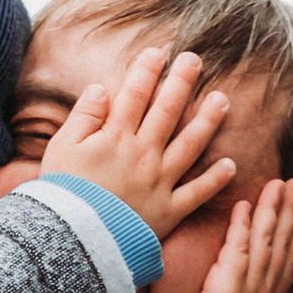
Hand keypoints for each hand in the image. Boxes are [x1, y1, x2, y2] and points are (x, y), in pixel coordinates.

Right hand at [40, 42, 234, 242]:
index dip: (147, 71)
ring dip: (207, 121)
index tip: (158, 52)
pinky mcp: (168, 211)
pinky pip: (197, 193)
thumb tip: (103, 88)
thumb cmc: (62, 194)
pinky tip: (230, 164)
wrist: (74, 241)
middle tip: (195, 60)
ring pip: (190, 145)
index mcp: (115, 138)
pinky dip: (215, 180)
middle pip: (167, 111)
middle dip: (182, 82)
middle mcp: (143, 154)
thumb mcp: (62, 148)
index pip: (135, 95)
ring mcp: (159, 182)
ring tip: (222, 100)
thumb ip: (84, 116)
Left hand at [176, 178, 292, 292]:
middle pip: (282, 240)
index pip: (289, 258)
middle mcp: (266, 290)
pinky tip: (244, 204)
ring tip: (277, 183)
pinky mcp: (227, 286)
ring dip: (270, 208)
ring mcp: (249, 286)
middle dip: (289, 209)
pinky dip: (241, 224)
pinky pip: (236, 247)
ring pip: (264, 238)